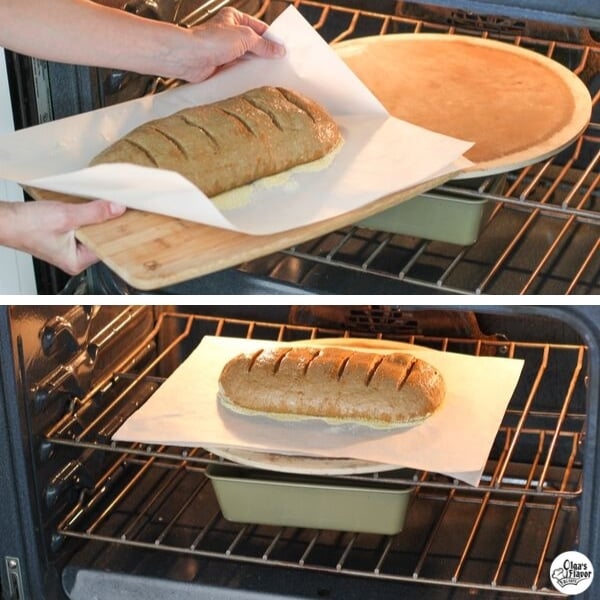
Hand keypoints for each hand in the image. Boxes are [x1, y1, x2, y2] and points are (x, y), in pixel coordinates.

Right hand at [0, 199, 125, 274]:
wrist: (3, 220)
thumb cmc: (25, 226)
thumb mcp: (65, 216)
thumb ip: (93, 213)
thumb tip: (117, 209)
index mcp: (78, 262)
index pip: (108, 247)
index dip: (119, 232)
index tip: (132, 220)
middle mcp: (76, 258)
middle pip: (103, 239)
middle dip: (110, 224)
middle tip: (123, 209)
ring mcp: (71, 248)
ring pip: (94, 231)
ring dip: (99, 218)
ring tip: (108, 206)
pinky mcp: (66, 237)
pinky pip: (84, 226)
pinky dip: (88, 216)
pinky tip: (93, 207)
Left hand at [175, 7, 285, 81]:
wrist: (191, 58)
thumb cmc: (211, 40)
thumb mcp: (245, 37)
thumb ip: (264, 45)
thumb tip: (279, 50)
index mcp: (234, 18)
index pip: (259, 28)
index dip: (271, 38)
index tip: (283, 49)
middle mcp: (230, 33)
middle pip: (254, 44)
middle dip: (265, 53)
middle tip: (279, 62)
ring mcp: (226, 50)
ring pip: (247, 58)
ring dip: (256, 65)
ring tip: (270, 72)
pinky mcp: (222, 65)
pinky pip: (239, 70)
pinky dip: (247, 74)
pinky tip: (256, 78)